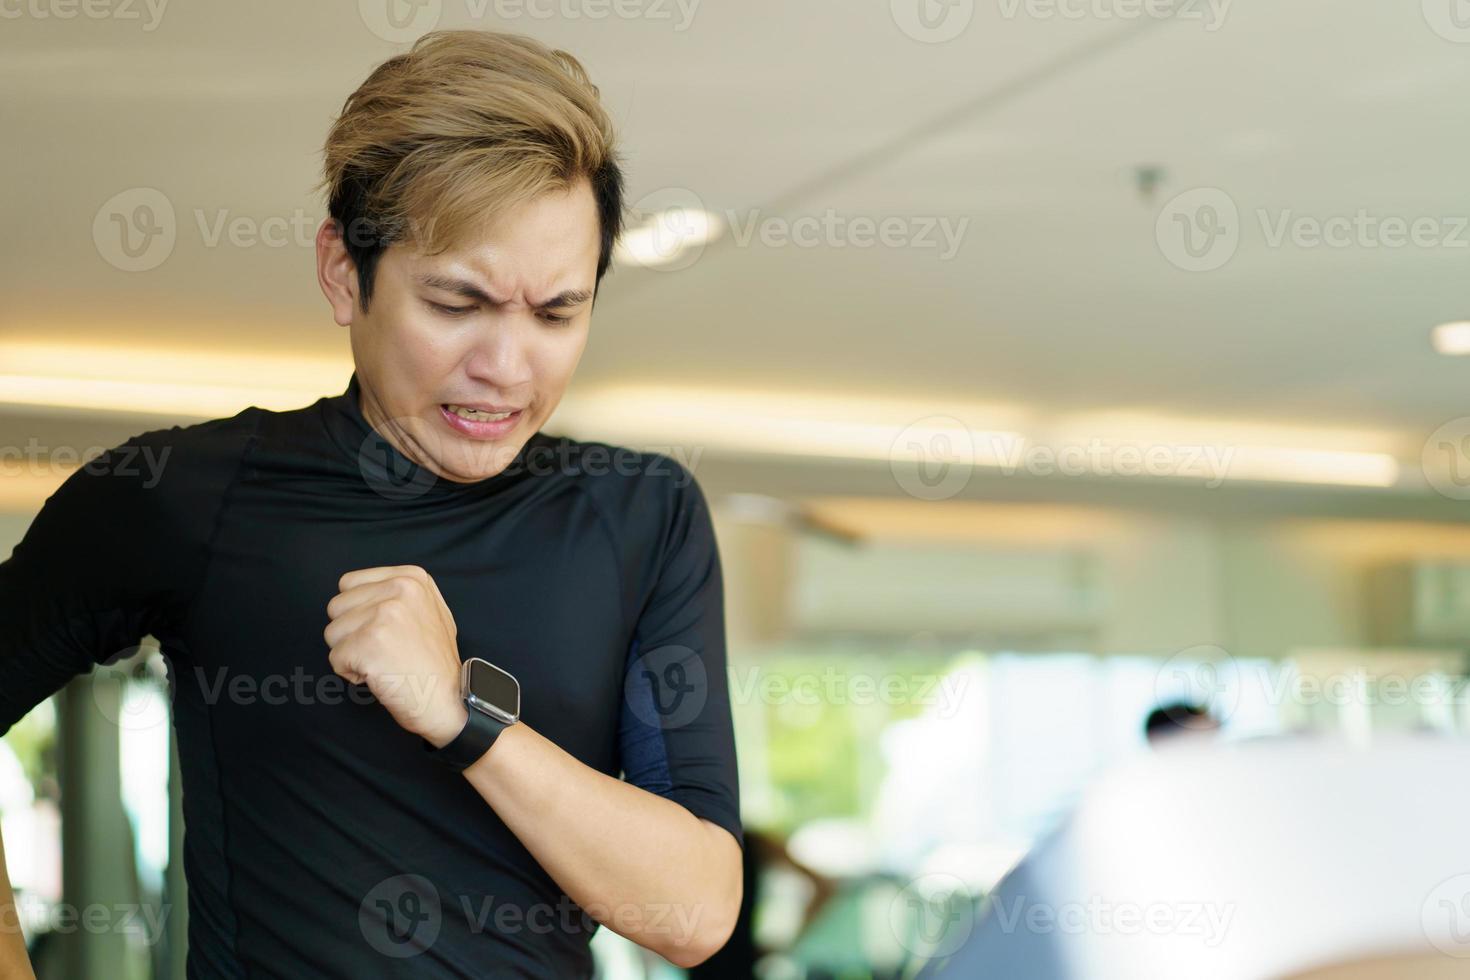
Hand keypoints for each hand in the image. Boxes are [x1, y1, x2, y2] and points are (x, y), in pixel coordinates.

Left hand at [324, 564, 467, 746]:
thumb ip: (397, 596)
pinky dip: (351, 673)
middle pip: (337, 607)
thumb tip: (358, 593)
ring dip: (350, 653)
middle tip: (383, 649)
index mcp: (411, 577)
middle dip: (351, 633)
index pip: (349, 583)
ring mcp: (385, 614)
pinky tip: (379, 675)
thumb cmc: (435, 663)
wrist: (447, 699)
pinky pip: (336, 658)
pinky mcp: (370, 641)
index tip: (382, 630)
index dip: (357, 611)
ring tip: (383, 662)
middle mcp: (399, 589)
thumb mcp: (429, 611)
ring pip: (332, 632)